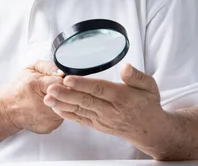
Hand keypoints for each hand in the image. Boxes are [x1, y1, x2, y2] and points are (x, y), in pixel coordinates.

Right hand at [0, 60, 64, 133]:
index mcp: (37, 85)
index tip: (64, 80)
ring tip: (53, 97)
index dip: (65, 81)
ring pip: (68, 107)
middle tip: (60, 89)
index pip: (62, 82)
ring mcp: (48, 118)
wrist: (9, 109)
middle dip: (66, 91)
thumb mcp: (30, 69)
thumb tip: (63, 72)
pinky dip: (60, 111)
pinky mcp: (51, 126)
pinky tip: (50, 107)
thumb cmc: (19, 88)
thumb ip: (48, 67)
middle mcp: (44, 104)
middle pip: (68, 96)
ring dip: (64, 101)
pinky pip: (63, 116)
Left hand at [44, 64, 167, 150]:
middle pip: (85, 101)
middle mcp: (110, 110)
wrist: (149, 130)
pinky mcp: (97, 125)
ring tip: (47, 97)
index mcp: (122, 97)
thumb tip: (125, 67)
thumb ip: (136, 76)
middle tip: (50, 87)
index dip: (82, 84)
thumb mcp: (150, 86)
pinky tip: (55, 107)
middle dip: (66, 94)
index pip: (99, 89)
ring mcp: (102, 119)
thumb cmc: (148, 104)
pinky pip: (80, 119)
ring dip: (62, 104)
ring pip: (79, 110)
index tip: (68, 78)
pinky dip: (67, 114)